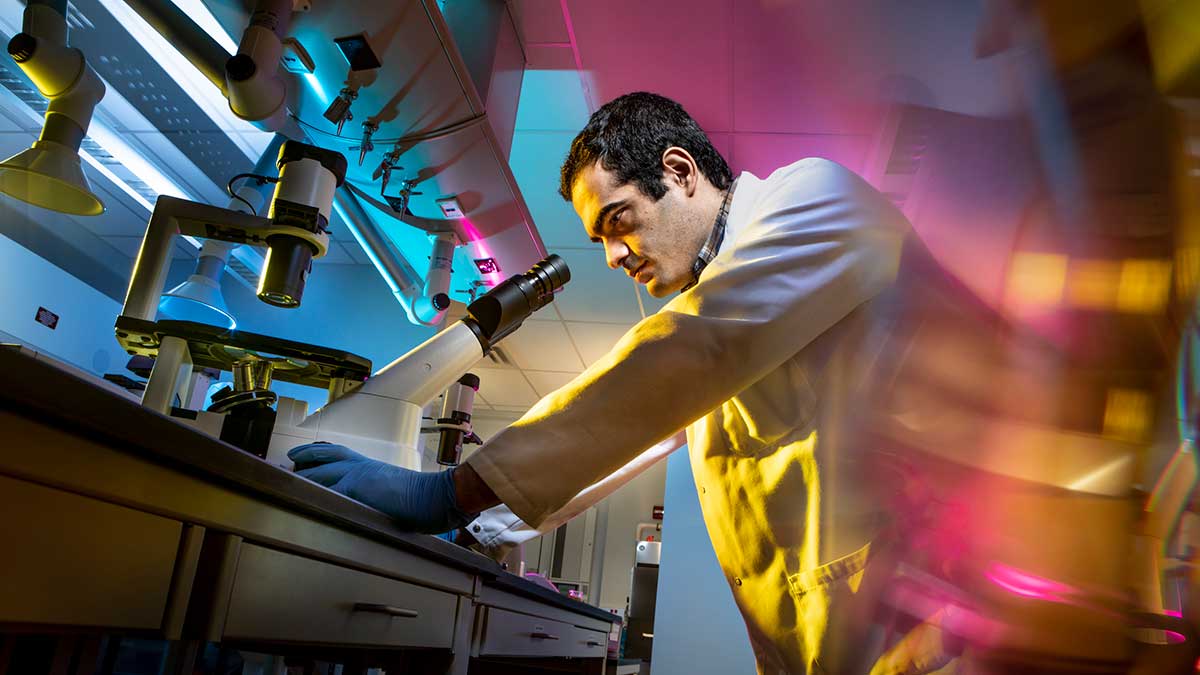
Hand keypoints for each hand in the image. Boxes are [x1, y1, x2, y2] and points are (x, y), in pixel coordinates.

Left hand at [288, 442, 477, 533]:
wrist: (434, 496)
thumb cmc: (422, 497)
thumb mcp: (393, 489)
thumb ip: (376, 492)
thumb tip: (366, 503)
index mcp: (369, 465)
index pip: (336, 453)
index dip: (315, 452)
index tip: (299, 455)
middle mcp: (361, 466)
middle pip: (323, 459)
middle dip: (302, 462)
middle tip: (285, 465)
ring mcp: (357, 476)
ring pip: (320, 474)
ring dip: (302, 478)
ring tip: (284, 482)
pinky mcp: (357, 489)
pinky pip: (328, 492)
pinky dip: (314, 496)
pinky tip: (301, 500)